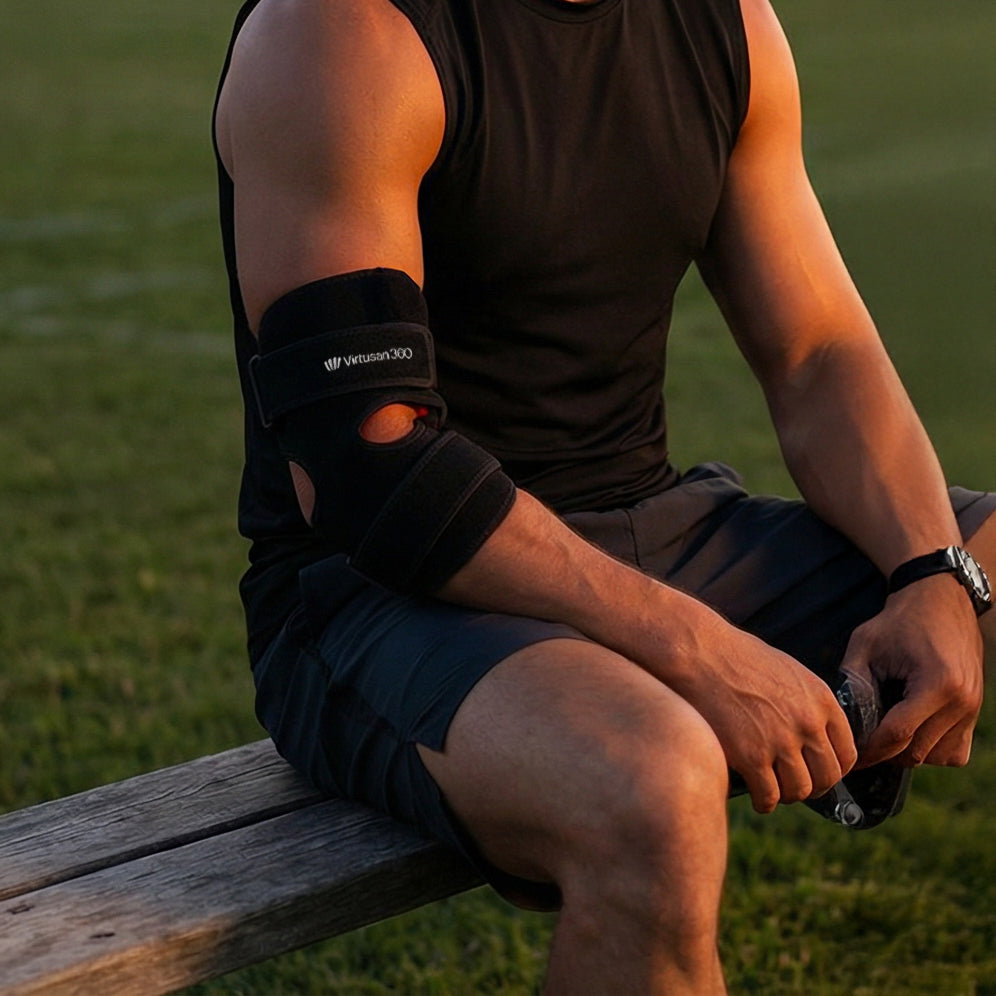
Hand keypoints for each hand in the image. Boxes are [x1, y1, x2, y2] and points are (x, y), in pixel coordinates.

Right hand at [673, 626, 857, 814]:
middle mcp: (807, 723)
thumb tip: (810, 731)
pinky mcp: (750, 756)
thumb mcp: (786, 671)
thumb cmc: (735, 656)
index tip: (817, 773)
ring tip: (772, 790)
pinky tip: (756, 796)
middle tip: (794, 786)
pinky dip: (764, 802)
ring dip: (787, 795)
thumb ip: (805, 702)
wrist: (699, 652)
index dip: (833, 769)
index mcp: (821, 700)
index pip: (846, 753)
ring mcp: (780, 741)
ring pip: (799, 790)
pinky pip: (768, 795)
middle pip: (827, 777)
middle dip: (812, 786)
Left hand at [840, 572, 983, 768]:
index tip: (850, 755)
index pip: (898, 734)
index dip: (869, 750)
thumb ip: (852, 683)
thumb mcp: (865, 644)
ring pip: (936, 756)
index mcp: (936, 683)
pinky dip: (932, 749)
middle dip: (885, 752)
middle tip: (862, 741)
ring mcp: (973, 708)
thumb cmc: (899, 621)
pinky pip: (954, 751)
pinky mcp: (976, 712)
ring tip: (886, 729)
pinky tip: (913, 729)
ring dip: (908, 752)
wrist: (940, 601)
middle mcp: (962, 701)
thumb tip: (842, 722)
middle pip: (916, 751)